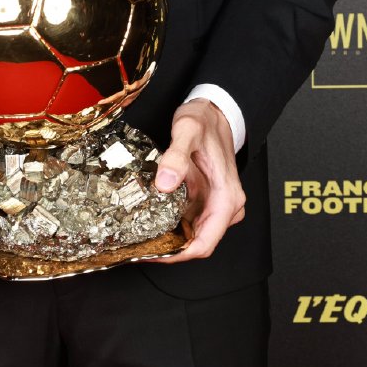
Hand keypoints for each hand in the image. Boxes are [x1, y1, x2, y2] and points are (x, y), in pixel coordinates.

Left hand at [151, 98, 245, 262]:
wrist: (215, 111)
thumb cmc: (205, 121)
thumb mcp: (187, 131)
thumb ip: (176, 157)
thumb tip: (165, 184)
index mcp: (227, 197)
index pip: (205, 243)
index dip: (179, 255)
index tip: (154, 253)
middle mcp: (226, 205)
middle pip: (198, 243)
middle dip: (170, 249)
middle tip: (139, 247)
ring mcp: (216, 203)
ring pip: (194, 234)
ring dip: (170, 239)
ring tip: (140, 237)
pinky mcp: (207, 199)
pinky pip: (190, 221)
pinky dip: (172, 225)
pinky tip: (152, 221)